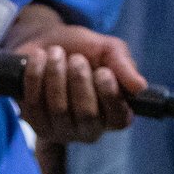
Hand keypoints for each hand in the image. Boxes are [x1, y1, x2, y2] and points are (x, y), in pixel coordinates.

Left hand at [11, 23, 144, 143]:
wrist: (46, 43)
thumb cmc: (83, 49)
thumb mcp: (107, 49)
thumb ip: (124, 65)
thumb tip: (140, 87)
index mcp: (114, 114)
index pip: (119, 118)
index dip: (111, 95)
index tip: (103, 72)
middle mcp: (91, 129)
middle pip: (87, 114)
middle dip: (80, 81)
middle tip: (76, 58)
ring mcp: (62, 130)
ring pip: (59, 109)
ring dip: (56, 74)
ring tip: (55, 53)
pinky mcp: (36, 124)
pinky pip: (34, 105)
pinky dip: (35, 76)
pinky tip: (38, 59)